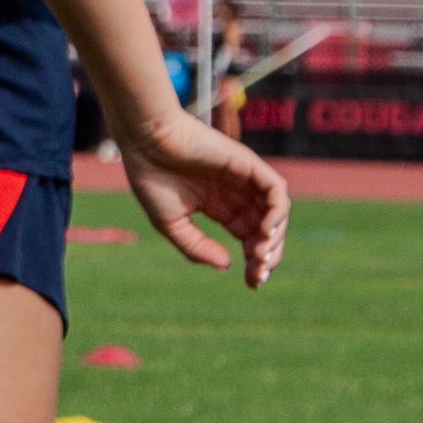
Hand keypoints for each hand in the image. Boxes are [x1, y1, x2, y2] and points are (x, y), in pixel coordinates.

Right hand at [110, 99, 290, 289]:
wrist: (145, 140)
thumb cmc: (151, 177)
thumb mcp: (170, 224)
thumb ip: (196, 247)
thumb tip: (227, 265)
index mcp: (218, 206)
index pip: (247, 236)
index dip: (253, 260)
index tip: (252, 282)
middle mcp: (236, 193)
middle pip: (265, 228)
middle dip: (267, 255)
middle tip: (259, 274)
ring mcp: (244, 178)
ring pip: (276, 211)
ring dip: (275, 236)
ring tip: (260, 255)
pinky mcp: (249, 164)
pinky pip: (276, 191)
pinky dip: (278, 212)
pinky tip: (265, 231)